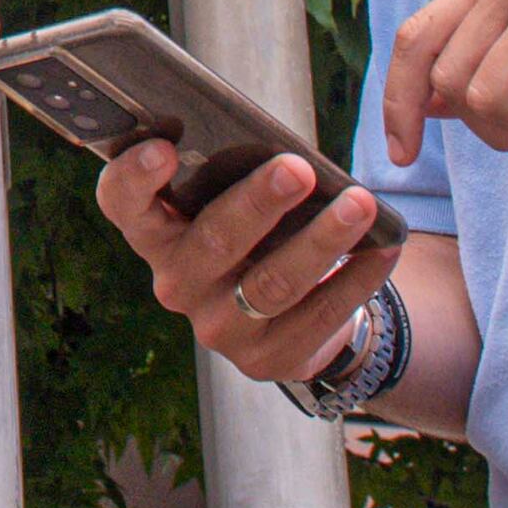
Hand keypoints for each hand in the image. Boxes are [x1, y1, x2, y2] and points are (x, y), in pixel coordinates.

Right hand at [98, 147, 399, 387]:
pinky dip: (357, 277)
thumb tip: (281, 149)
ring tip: (360, 205)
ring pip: (273, 283)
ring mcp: (219, 328)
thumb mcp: (226, 203)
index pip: (123, 204)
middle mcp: (176, 284)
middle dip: (259, 202)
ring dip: (322, 241)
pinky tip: (384, 247)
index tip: (164, 148)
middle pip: (215, 241)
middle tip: (299, 168)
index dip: (135, 178)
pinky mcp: (267, 359)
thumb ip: (230, 174)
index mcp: (154, 233)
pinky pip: (319, 315)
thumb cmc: (252, 232)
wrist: (281, 320)